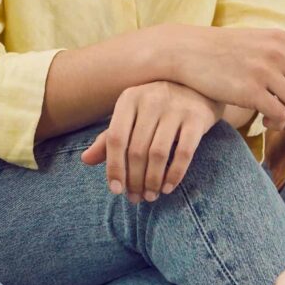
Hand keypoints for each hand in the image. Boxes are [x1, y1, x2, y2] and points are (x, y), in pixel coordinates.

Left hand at [82, 80, 216, 200]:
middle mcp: (151, 99)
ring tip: (151, 196)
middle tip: (136, 198)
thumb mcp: (132, 116)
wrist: (199, 86)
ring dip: (152, 181)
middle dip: (134, 180)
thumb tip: (85, 160)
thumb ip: (110, 138)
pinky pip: (184, 153)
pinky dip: (175, 174)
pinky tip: (168, 187)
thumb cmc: (158, 106)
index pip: (116, 139)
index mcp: (129, 98)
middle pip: (137, 150)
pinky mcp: (197, 117)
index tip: (115, 190)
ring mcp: (176, 107)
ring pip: (158, 154)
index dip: (114, 167)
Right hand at [153, 25, 284, 133]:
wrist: (186, 51)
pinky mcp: (249, 90)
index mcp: (282, 39)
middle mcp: (277, 53)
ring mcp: (263, 71)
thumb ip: (283, 53)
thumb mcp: (257, 42)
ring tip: (283, 126)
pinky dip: (280, 124)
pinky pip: (280, 114)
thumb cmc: (221, 51)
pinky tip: (268, 124)